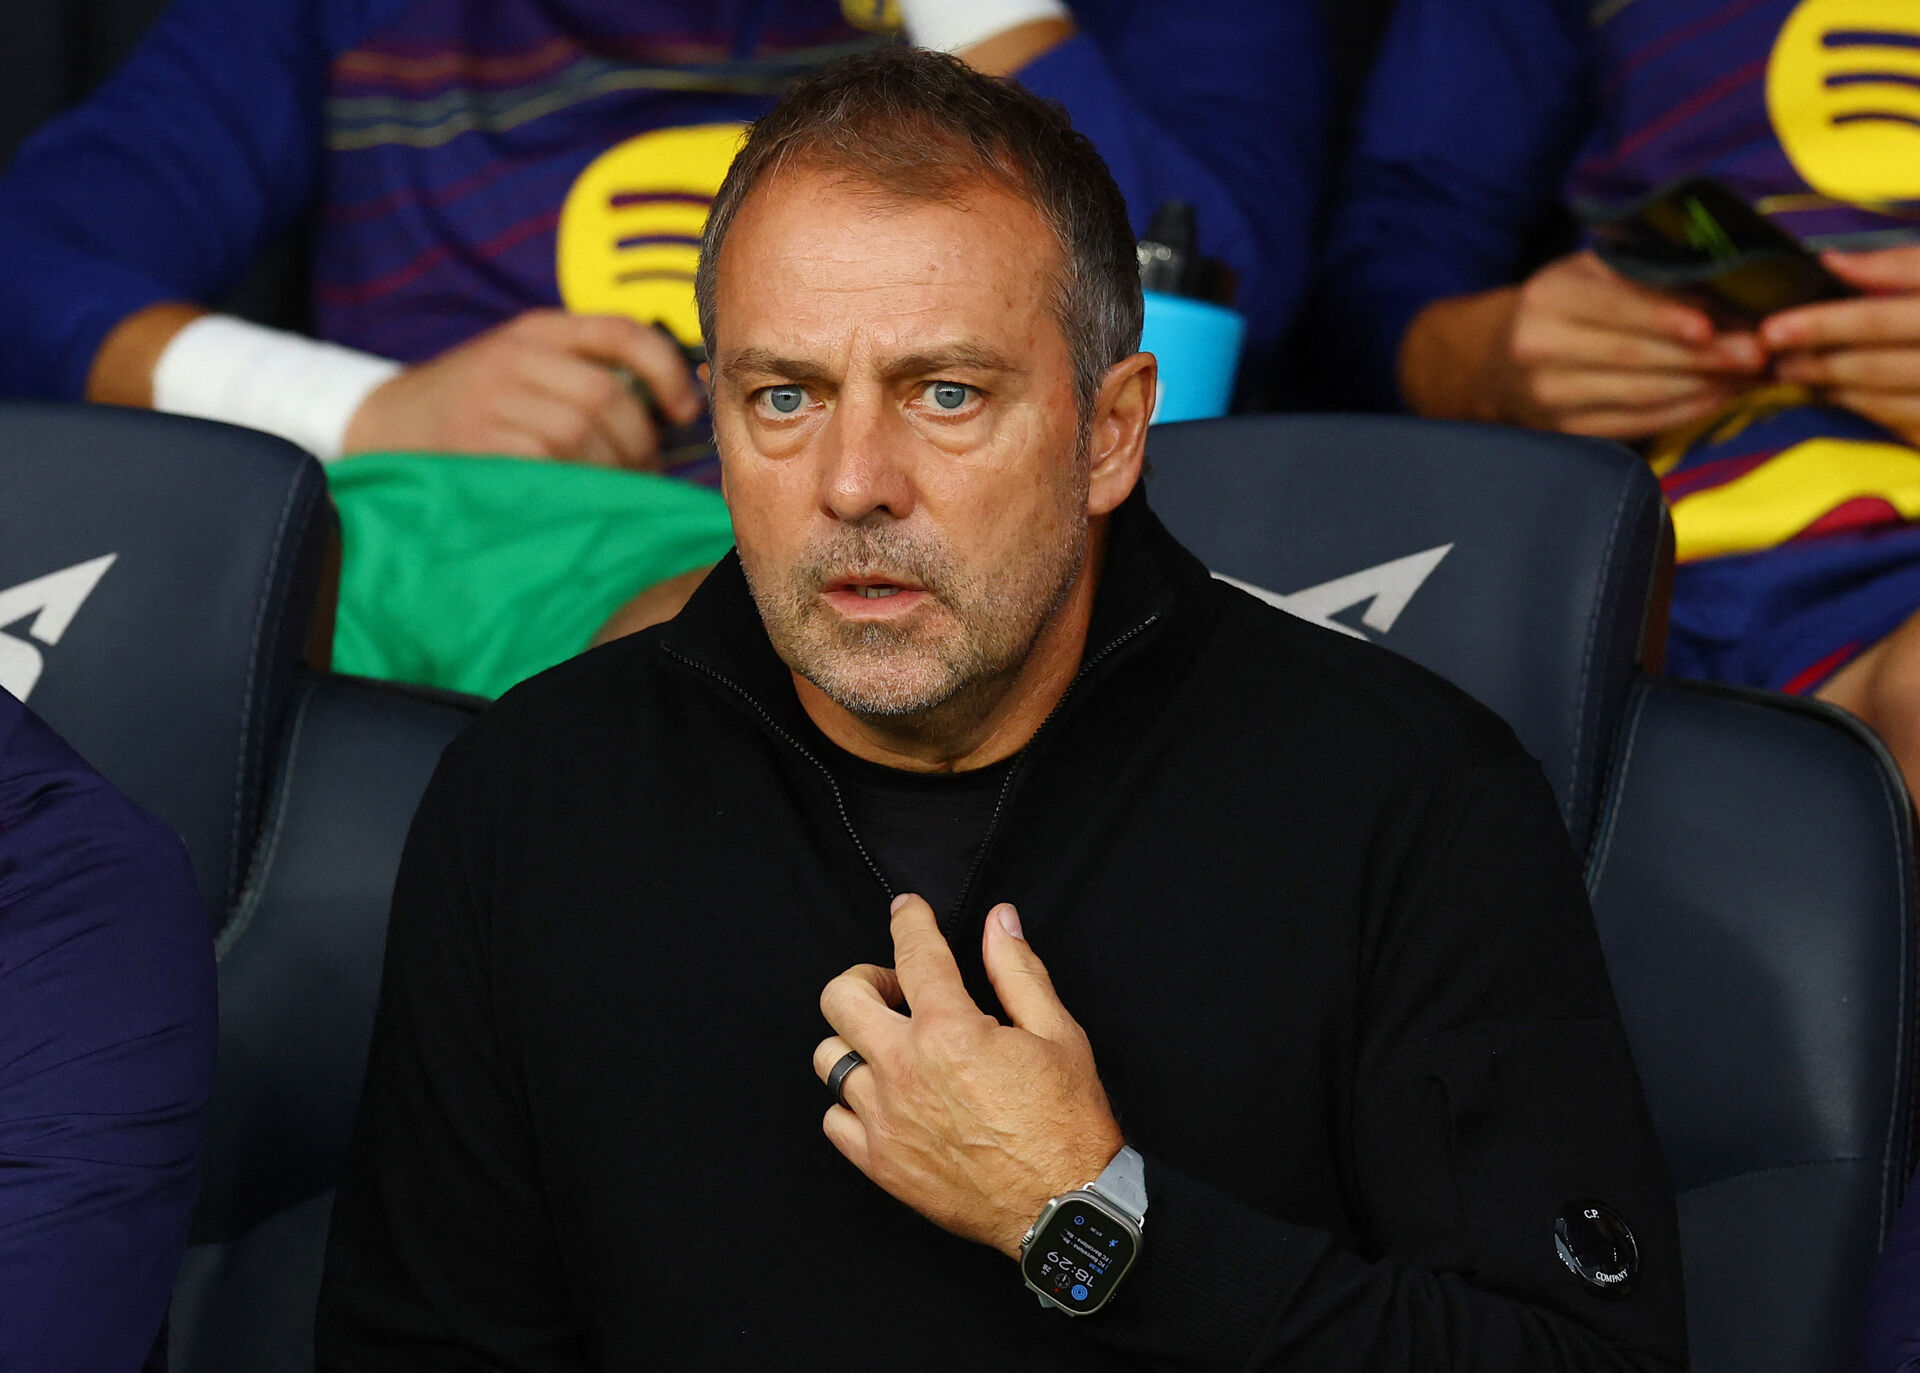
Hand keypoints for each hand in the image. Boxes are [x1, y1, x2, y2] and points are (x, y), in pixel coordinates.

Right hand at [341, 309, 701, 467]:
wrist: (374, 425)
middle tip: (640, 476)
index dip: (667, 370)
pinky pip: (545, 463)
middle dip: (639, 445)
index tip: (684, 411)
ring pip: (581, 433)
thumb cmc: (467, 411)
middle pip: (609, 397)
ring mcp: (491, 395)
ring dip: (608, 472)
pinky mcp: (473, 439)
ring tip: (608, 493)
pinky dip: (571, 486)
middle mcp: (516, 354)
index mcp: (537, 330)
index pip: (622, 332)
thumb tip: (666, 423)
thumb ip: (580, 379)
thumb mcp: (520, 372)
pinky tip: (572, 502)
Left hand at [813, 894, 1122, 1258]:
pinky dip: (852, 1102)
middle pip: (841, 998)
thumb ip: (1018, 971)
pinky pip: (834, 1119)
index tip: (907, 910)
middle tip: (895, 989)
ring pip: (830, 1058)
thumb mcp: (1058, 1033)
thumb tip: (1000, 921)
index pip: (912, 952)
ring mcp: (886, 1119)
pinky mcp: (880, 1162)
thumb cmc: (1067, 1123)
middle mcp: (905, 1069)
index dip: (908, 919)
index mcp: (951, 1031)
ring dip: (857, 1041)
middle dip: (864, 979)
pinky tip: (885, 1098)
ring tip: (890, 1047)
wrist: (1062, 1207)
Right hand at [1402, 251, 1765, 437]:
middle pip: (1634, 357)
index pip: (1616, 308)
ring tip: (1747, 375)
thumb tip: (1724, 283)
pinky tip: (1715, 398)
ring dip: (1702, 387)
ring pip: (1640, 395)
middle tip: (1756, 353)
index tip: (1714, 325)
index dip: (1667, 319)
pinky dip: (1681, 412)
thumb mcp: (1589, 272)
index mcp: (1549, 297)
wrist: (1497, 360)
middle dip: (1703, 357)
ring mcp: (1550, 396)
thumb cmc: (1563, 304)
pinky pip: (1634, 425)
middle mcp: (1541, 349)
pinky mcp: (1565, 431)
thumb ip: (1643, 273)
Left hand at [1765, 247, 1919, 444]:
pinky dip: (1872, 411)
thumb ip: (1903, 264)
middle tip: (1773, 358)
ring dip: (1836, 390)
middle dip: (1820, 361)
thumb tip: (1833, 263)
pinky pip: (1910, 425)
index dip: (1827, 323)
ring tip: (1797, 374)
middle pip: (1880, 363)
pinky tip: (1843, 396)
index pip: (1887, 315)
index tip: (1773, 329)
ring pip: (1889, 400)